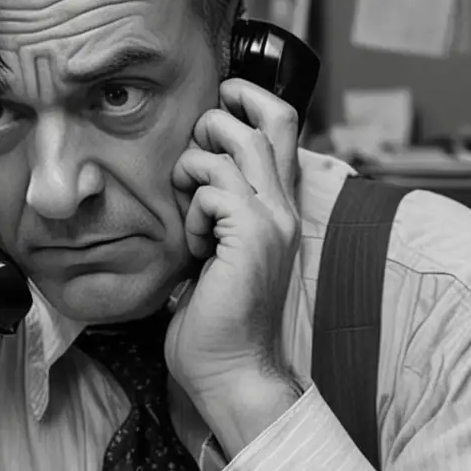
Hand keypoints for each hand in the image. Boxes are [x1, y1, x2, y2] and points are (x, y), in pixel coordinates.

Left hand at [166, 80, 303, 445]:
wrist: (231, 369)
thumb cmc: (217, 318)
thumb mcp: (219, 249)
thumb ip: (217, 210)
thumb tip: (191, 171)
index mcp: (278, 207)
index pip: (283, 126)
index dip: (250, 101)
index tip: (215, 111)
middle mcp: (284, 207)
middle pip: (272, 117)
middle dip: (219, 116)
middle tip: (192, 153)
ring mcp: (272, 220)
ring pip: (235, 144)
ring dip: (194, 166)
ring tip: (187, 208)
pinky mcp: (251, 236)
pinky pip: (213, 189)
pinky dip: (192, 211)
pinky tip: (195, 248)